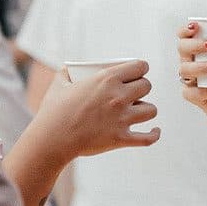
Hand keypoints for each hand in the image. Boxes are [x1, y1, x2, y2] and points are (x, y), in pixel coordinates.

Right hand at [33, 59, 159, 157]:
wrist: (52, 139)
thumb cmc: (54, 110)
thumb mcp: (59, 83)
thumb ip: (67, 71)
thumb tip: (70, 68)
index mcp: (107, 79)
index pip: (140, 67)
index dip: (141, 68)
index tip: (139, 72)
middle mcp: (119, 97)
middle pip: (147, 86)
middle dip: (142, 87)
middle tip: (134, 92)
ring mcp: (122, 118)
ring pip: (151, 110)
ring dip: (146, 109)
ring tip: (137, 111)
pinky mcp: (121, 138)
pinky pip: (148, 138)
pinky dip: (154, 134)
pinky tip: (155, 130)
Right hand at [177, 22, 206, 126]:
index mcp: (195, 50)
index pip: (183, 36)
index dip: (185, 30)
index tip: (195, 26)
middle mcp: (188, 62)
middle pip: (182, 49)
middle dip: (195, 44)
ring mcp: (187, 80)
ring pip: (186, 70)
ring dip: (202, 66)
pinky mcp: (190, 95)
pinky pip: (198, 92)